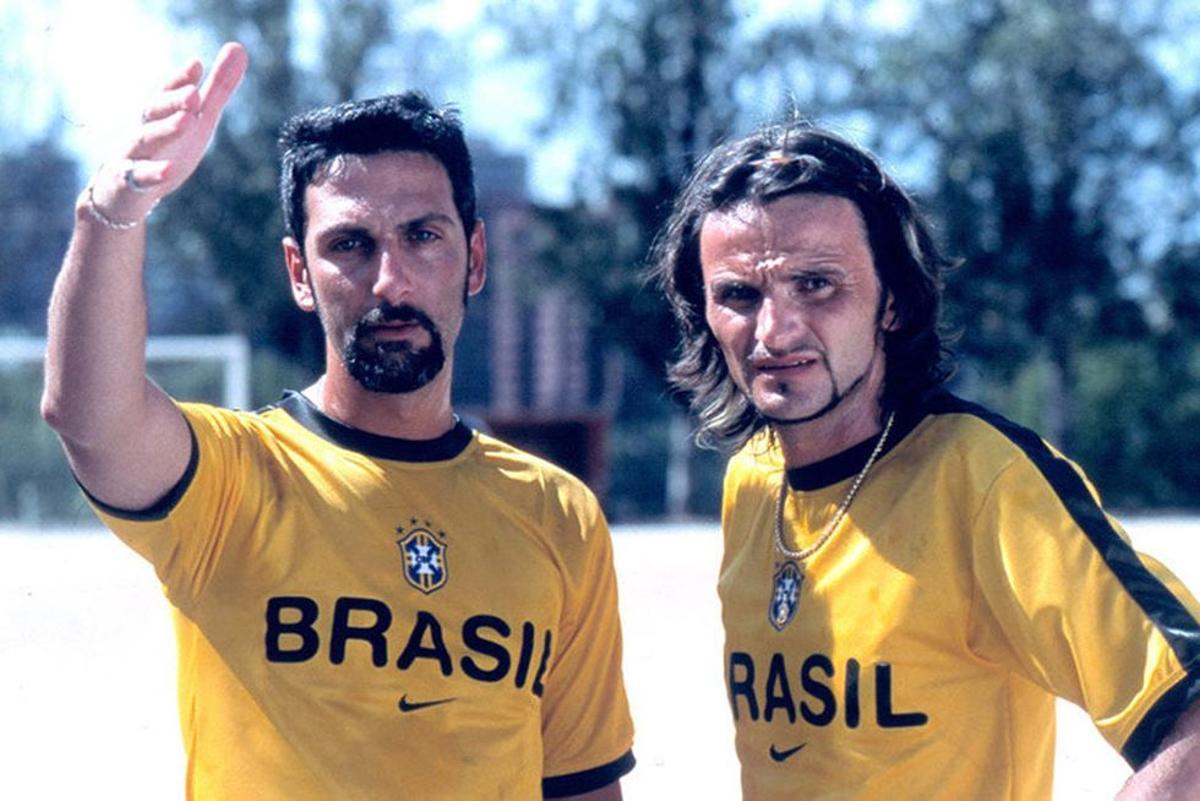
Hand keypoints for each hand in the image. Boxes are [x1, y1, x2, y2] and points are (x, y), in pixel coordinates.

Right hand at [89, 42, 248, 221]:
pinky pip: (139, 177)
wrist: (122, 195)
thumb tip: (238, 48)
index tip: (196, 65)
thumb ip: (216, 89)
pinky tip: (169, 170)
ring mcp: (132, 155)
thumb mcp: (197, 120)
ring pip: (146, 139)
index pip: (166, 92)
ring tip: (186, 120)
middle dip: (172, 100)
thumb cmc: (164, 150)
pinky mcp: (127, 183)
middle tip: (194, 93)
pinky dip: (153, 173)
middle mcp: (143, 129)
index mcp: (159, 115)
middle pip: (154, 111)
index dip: (179, 80)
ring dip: (165, 129)